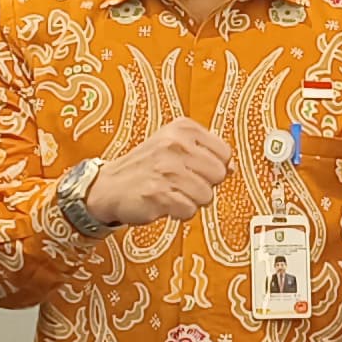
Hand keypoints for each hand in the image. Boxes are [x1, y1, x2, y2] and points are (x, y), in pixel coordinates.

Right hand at [85, 119, 228, 227]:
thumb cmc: (145, 166)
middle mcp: (175, 145)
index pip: (224, 153)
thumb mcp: (174, 146)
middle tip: (183, 183)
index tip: (197, 169)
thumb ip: (205, 152)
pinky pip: (190, 211)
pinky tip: (165, 202)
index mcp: (182, 128)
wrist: (109, 186)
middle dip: (205, 184)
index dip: (214, 167)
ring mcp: (166, 169)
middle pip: (218, 175)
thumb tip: (232, 167)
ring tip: (172, 192)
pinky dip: (179, 212)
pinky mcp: (159, 194)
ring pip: (206, 196)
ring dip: (191, 201)